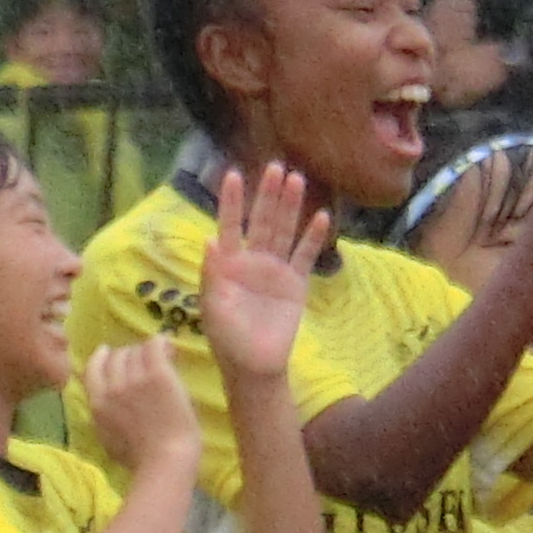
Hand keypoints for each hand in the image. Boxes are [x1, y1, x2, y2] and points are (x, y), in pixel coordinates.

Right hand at [82, 338, 196, 478]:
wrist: (165, 460)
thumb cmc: (141, 459)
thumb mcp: (109, 441)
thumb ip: (104, 419)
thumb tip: (105, 409)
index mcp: (97, 403)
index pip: (92, 367)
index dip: (102, 357)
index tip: (109, 352)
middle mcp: (112, 387)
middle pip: (116, 357)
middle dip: (128, 356)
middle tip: (144, 361)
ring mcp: (134, 379)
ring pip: (135, 351)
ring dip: (147, 352)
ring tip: (162, 356)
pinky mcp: (157, 374)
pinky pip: (154, 346)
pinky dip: (161, 343)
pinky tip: (169, 346)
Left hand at [200, 162, 322, 386]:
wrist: (256, 366)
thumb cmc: (227, 339)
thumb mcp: (213, 307)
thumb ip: (212, 274)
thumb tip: (209, 239)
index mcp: (228, 263)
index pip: (230, 225)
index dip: (232, 202)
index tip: (233, 175)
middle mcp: (252, 260)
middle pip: (262, 220)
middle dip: (267, 194)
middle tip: (275, 166)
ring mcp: (275, 270)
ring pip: (285, 231)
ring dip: (291, 206)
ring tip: (297, 180)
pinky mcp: (296, 284)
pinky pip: (306, 256)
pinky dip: (314, 237)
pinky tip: (322, 216)